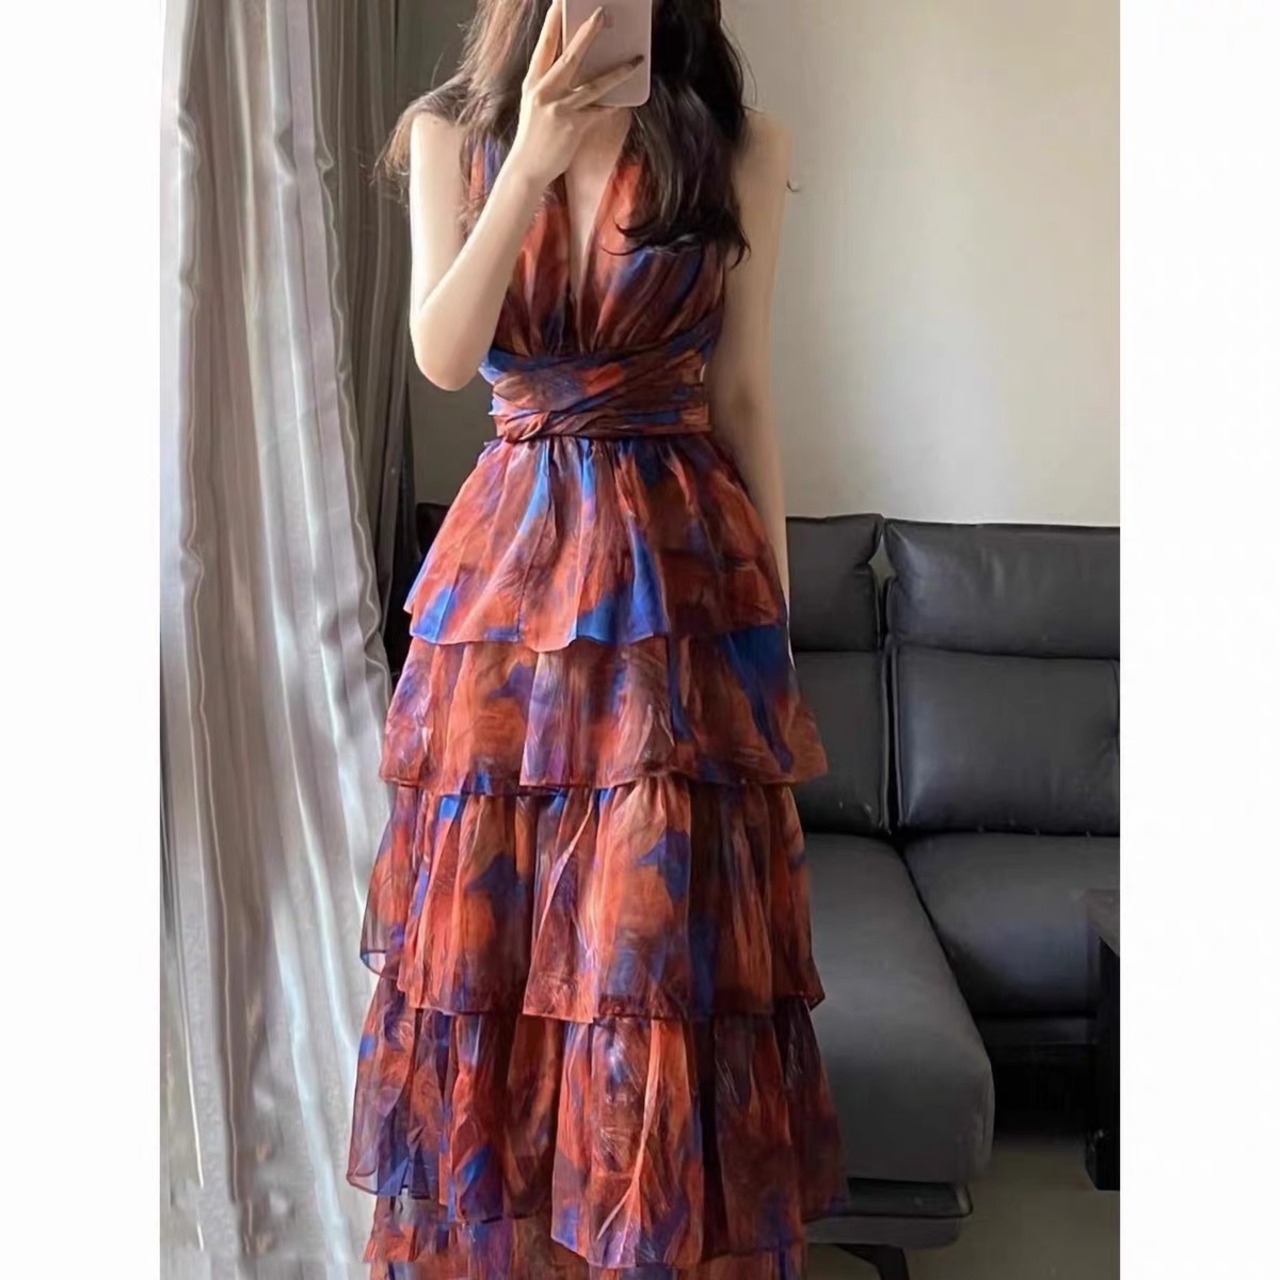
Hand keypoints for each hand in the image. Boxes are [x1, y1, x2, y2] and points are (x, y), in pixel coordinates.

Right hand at [507, 0, 644, 189]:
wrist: (527, 168)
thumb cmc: (533, 136)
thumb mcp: (534, 104)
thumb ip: (550, 84)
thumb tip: (573, 68)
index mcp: (533, 83)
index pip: (544, 46)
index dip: (552, 23)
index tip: (560, 4)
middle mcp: (545, 92)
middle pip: (571, 56)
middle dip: (587, 33)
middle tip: (601, 14)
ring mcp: (561, 109)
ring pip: (595, 85)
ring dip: (619, 72)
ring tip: (636, 61)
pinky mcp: (574, 127)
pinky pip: (599, 111)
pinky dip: (611, 106)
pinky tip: (621, 100)